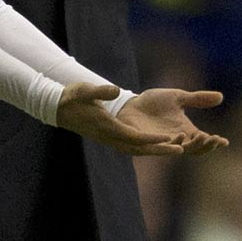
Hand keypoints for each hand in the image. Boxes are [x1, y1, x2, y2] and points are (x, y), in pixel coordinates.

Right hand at [55, 83, 184, 156]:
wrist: (59, 108)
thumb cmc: (73, 97)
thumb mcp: (85, 90)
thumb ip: (100, 91)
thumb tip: (116, 91)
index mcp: (107, 127)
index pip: (133, 137)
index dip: (151, 139)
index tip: (168, 138)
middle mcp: (110, 136)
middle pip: (139, 148)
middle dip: (160, 150)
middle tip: (182, 150)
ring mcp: (110, 138)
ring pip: (136, 149)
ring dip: (156, 150)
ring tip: (178, 148)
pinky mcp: (110, 135)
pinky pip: (132, 145)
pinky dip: (147, 146)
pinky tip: (160, 144)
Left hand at [118, 88, 228, 155]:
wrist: (130, 104)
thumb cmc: (153, 103)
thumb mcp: (178, 97)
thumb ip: (198, 99)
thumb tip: (221, 97)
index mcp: (183, 131)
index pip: (201, 141)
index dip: (213, 143)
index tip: (225, 141)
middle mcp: (173, 141)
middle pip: (193, 150)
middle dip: (204, 145)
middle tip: (214, 138)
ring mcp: (159, 143)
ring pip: (177, 150)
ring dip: (189, 146)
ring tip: (199, 136)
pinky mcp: (143, 141)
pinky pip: (156, 146)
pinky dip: (167, 144)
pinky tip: (177, 138)